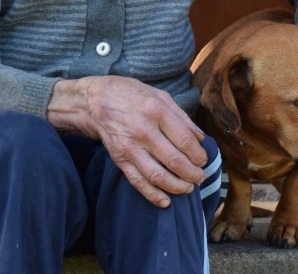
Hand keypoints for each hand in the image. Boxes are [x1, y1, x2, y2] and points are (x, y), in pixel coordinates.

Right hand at [46, 76, 206, 207]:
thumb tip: (200, 137)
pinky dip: (153, 195)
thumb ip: (181, 116)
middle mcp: (144, 131)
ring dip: (177, 186)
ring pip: (158, 175)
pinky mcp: (119, 159)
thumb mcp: (159, 95)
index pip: (185, 141)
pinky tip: (165, 201)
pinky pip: (138, 182)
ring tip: (188, 189)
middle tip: (200, 178)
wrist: (94, 101)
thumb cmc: (130, 94)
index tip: (204, 160)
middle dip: (192, 174)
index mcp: (157, 111)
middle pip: (175, 161)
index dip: (199, 155)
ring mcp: (130, 147)